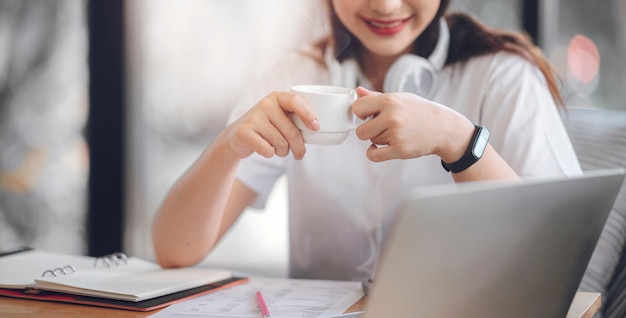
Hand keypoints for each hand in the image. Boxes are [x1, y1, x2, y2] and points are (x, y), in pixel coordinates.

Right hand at [222, 91, 319, 159]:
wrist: (237, 135)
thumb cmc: (267, 128)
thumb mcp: (281, 118)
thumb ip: (296, 119)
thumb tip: (317, 131)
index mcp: (278, 97)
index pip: (295, 101)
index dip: (308, 114)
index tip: (316, 127)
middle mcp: (265, 104)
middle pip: (292, 130)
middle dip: (298, 147)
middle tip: (300, 154)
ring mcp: (253, 117)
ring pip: (281, 143)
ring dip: (283, 152)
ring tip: (277, 149)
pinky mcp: (244, 132)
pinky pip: (267, 150)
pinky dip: (269, 154)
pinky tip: (264, 148)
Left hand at [352, 87, 474, 161]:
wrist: (444, 128)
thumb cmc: (421, 111)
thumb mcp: (401, 98)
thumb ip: (376, 97)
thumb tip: (358, 91)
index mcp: (390, 101)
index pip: (357, 108)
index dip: (361, 113)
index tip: (367, 116)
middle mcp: (391, 116)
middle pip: (360, 131)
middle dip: (367, 131)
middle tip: (379, 128)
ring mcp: (395, 134)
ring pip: (371, 141)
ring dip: (379, 140)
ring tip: (395, 133)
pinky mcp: (400, 149)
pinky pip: (373, 156)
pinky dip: (373, 153)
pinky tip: (381, 148)